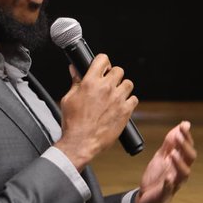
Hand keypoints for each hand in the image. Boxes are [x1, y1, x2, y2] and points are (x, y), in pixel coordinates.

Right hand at [55, 53, 137, 170]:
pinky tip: (120, 106)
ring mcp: (117, 99)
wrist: (81, 142)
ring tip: (115, 96)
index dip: (103, 62)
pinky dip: (129, 102)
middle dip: (113, 76)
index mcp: (90, 82)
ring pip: (128, 83)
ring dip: (122, 88)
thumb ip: (75, 82)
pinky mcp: (125, 111)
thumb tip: (74, 69)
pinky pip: (134, 99)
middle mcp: (105, 88)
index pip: (103, 59)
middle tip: (108, 84)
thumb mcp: (69, 99)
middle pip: (118, 70)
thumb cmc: (73, 123)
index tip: (103, 68)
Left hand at [134, 121, 195, 202]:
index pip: (188, 147)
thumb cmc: (157, 176)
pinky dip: (170, 182)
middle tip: (178, 136)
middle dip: (185, 146)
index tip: (183, 126)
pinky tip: (168, 177)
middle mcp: (180, 172)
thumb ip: (171, 142)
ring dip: (179, 163)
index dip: (186, 136)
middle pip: (189, 158)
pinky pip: (170, 188)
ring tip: (173, 154)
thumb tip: (184, 124)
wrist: (145, 197)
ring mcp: (174, 183)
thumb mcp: (162, 155)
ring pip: (184, 173)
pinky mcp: (165, 193)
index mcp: (180, 161)